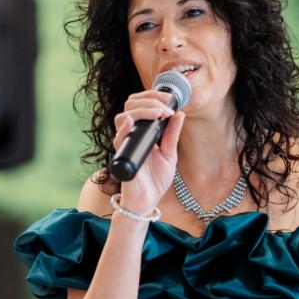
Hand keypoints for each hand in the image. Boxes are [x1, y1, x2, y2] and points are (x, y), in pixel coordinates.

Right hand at [111, 89, 184, 212]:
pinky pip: (118, 139)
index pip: (140, 104)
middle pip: (130, 105)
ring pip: (122, 117)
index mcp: (142, 132)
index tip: (170, 99)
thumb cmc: (155, 179)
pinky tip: (132, 122)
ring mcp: (125, 145)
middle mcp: (131, 135)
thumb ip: (172, 134)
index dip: (153, 97)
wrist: (148, 201)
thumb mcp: (169, 153)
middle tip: (166, 105)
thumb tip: (180, 113)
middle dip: (149, 100)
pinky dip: (124, 128)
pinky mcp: (123, 157)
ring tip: (159, 113)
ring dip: (141, 110)